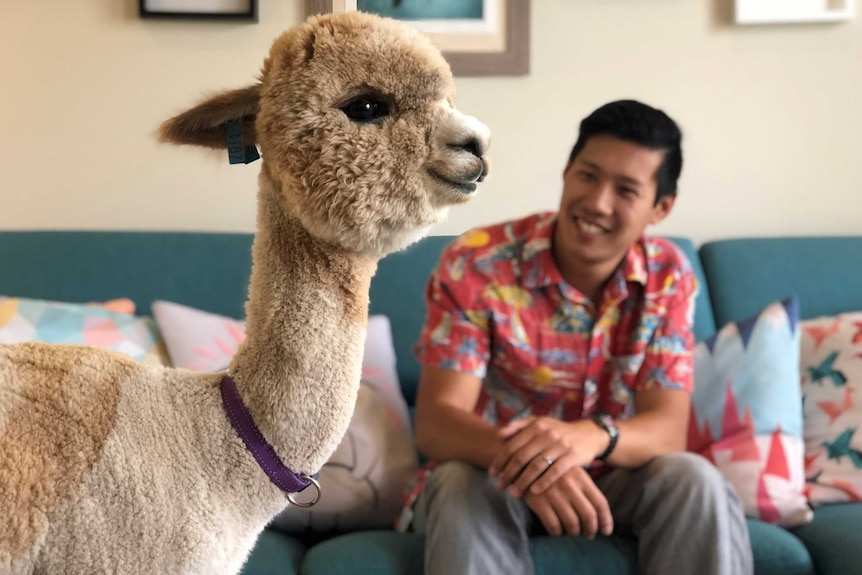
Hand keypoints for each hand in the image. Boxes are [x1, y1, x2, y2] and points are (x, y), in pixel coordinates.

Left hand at [488, 416, 606, 497]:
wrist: (588, 434)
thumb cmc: (557, 431)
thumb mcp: (540, 423)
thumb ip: (519, 426)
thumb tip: (498, 434)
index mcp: (536, 425)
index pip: (512, 444)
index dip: (500, 460)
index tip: (492, 473)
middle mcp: (547, 433)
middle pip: (522, 456)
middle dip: (508, 473)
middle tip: (500, 486)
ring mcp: (561, 444)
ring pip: (536, 466)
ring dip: (522, 481)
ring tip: (513, 493)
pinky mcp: (573, 456)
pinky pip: (555, 471)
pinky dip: (543, 482)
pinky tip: (533, 492)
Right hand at [523, 466, 612, 538]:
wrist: (523, 459)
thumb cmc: (551, 469)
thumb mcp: (571, 472)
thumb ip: (584, 489)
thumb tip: (598, 515)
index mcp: (581, 478)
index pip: (600, 503)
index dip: (606, 520)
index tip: (606, 531)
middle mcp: (570, 486)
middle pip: (588, 516)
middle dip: (590, 530)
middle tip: (588, 535)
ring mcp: (554, 494)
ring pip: (572, 524)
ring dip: (574, 532)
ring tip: (572, 532)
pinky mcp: (539, 501)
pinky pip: (553, 525)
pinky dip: (557, 532)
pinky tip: (556, 530)